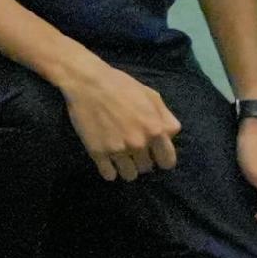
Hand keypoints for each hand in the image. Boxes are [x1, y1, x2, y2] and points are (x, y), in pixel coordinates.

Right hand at [61, 60, 180, 182]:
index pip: (168, 162)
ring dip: (126, 168)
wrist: (87, 82)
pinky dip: (109, 171)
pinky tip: (107, 161)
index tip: (154, 153)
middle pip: (147, 168)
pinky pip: (108, 174)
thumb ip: (166, 118)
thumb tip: (170, 137)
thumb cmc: (121, 86)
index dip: (161, 158)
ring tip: (120, 157)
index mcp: (155, 130)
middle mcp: (139, 144)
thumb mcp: (152, 96)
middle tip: (132, 149)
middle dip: (142, 160)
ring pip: (129, 175)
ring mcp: (118, 150)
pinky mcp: (97, 152)